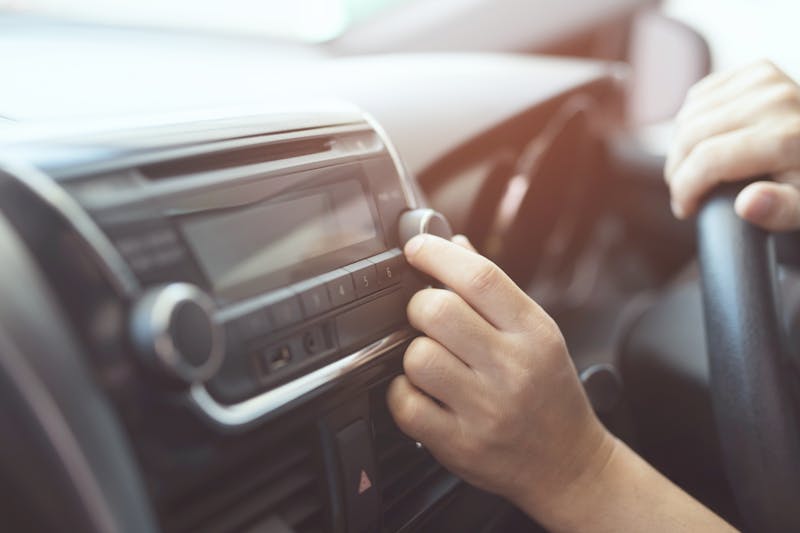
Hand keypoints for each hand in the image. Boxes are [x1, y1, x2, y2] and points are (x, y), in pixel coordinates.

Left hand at [387, 234, 613, 525]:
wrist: (570, 464)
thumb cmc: (549, 392)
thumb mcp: (537, 333)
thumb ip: (494, 290)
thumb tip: (454, 244)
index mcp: (533, 332)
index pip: (479, 277)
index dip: (437, 254)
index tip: (416, 248)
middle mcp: (512, 368)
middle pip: (438, 312)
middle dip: (419, 305)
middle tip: (425, 316)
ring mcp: (486, 409)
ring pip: (418, 357)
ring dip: (413, 354)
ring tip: (430, 361)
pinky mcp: (461, 444)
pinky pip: (406, 405)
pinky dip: (403, 394)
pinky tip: (422, 394)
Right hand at [666, 60, 799, 230]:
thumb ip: (780, 212)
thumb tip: (747, 203)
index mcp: (788, 137)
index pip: (709, 159)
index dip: (685, 188)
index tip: (684, 209)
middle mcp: (776, 100)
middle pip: (692, 135)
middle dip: (677, 170)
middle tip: (683, 194)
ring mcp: (766, 80)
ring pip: (688, 115)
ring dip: (679, 149)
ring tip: (690, 172)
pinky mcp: (757, 70)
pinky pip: (699, 96)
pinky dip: (691, 122)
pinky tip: (703, 142)